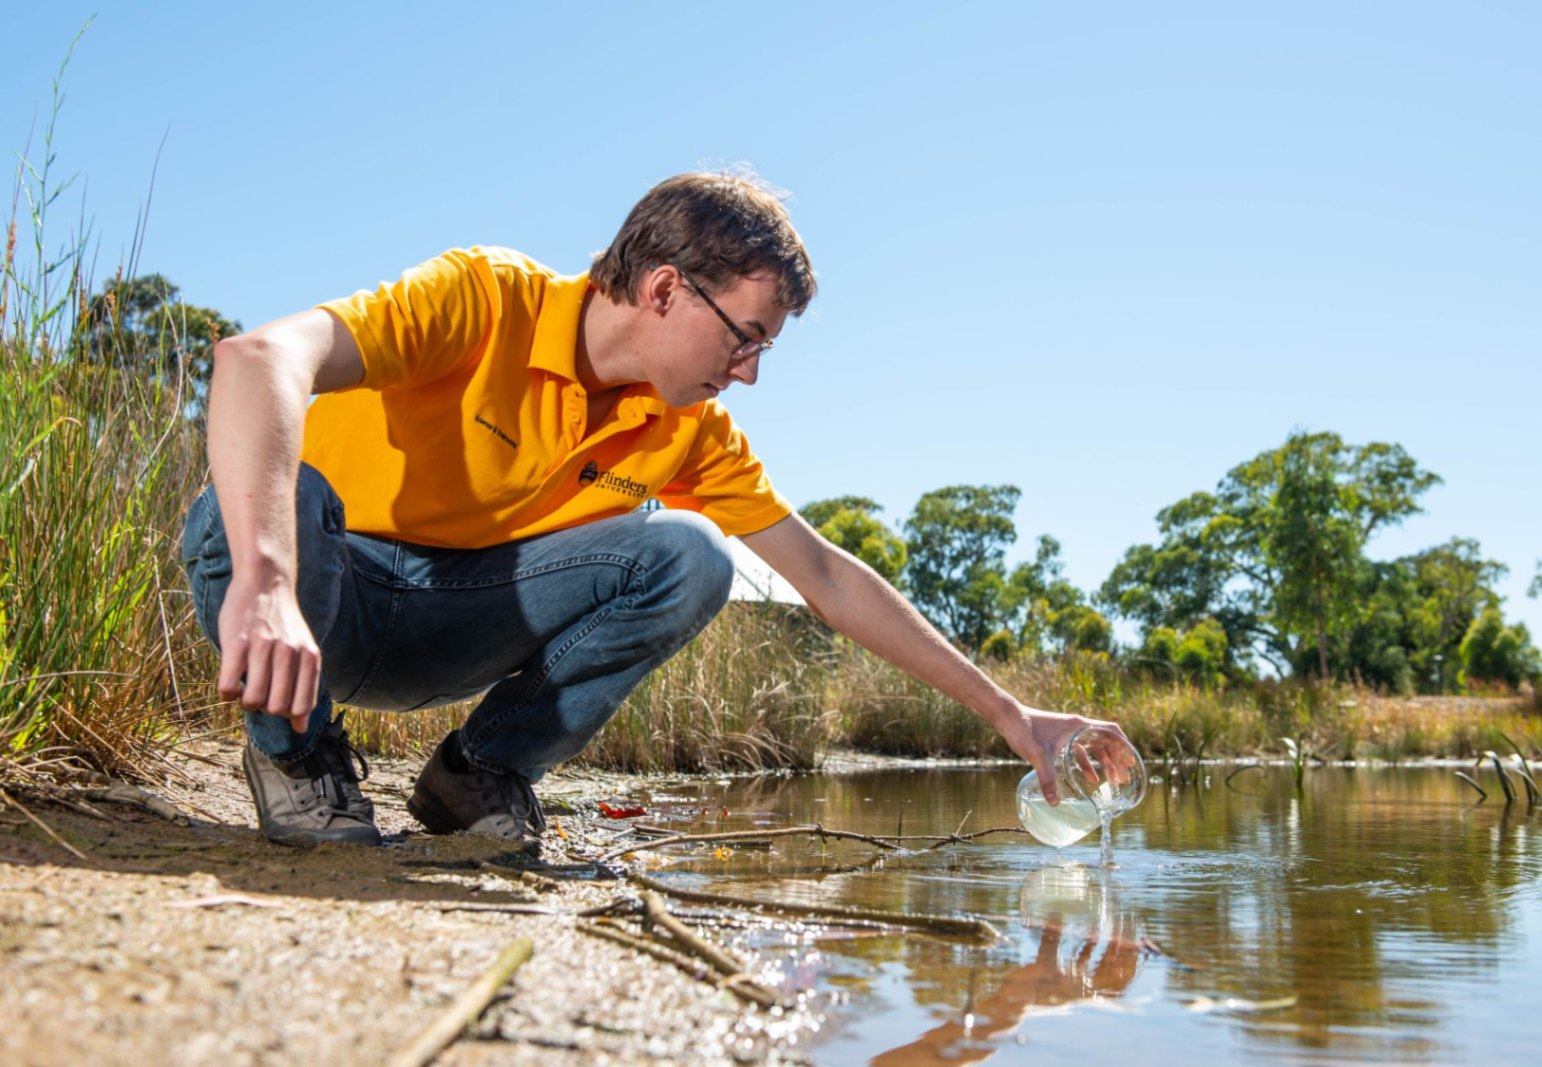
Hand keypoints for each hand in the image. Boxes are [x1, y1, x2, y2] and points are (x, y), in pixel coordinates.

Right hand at [216, 572, 320, 733]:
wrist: (265, 583)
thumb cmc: (283, 624)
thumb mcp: (304, 651)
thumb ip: (304, 687)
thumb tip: (301, 729)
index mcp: (309, 658)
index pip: (302, 706)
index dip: (288, 714)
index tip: (277, 702)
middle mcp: (289, 653)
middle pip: (278, 708)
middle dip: (266, 709)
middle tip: (260, 694)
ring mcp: (263, 648)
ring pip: (253, 700)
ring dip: (245, 702)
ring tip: (244, 689)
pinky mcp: (236, 643)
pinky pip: (229, 686)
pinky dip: (227, 693)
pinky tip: (230, 683)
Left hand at [994, 702, 1135, 805]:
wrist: (1008, 717)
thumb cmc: (1024, 730)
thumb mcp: (1037, 755)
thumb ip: (1047, 778)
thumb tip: (1054, 803)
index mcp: (1079, 726)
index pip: (1111, 732)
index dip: (1124, 746)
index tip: (1131, 763)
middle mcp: (1077, 727)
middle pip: (1106, 742)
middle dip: (1117, 760)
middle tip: (1124, 780)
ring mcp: (1069, 732)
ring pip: (1095, 747)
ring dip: (1105, 763)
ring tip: (1113, 782)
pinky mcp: (1060, 737)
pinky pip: (1081, 750)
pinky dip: (1088, 763)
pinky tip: (1091, 779)